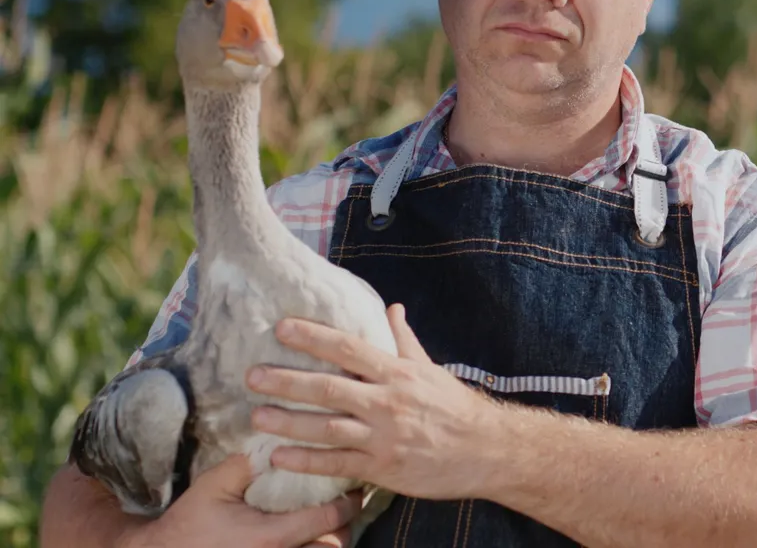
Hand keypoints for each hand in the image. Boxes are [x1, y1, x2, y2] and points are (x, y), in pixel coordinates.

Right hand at [119, 453, 361, 547]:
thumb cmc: (187, 525)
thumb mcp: (213, 486)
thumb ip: (246, 463)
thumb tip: (275, 433)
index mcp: (270, 537)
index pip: (327, 519)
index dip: (348, 503)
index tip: (355, 487)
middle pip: (334, 547)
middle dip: (345, 527)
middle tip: (347, 505)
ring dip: (330, 542)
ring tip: (333, 522)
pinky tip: (311, 539)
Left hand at [245, 304, 502, 500]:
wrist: (484, 450)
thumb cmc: (454, 407)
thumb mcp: (430, 368)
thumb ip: (404, 340)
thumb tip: (391, 309)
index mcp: (397, 372)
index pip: (349, 349)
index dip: (314, 337)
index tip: (282, 328)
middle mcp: (387, 402)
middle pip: (329, 388)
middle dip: (288, 381)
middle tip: (252, 376)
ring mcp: (383, 437)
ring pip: (328, 428)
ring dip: (290, 422)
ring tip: (257, 417)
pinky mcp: (382, 468)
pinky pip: (338, 465)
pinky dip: (308, 461)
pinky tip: (280, 457)